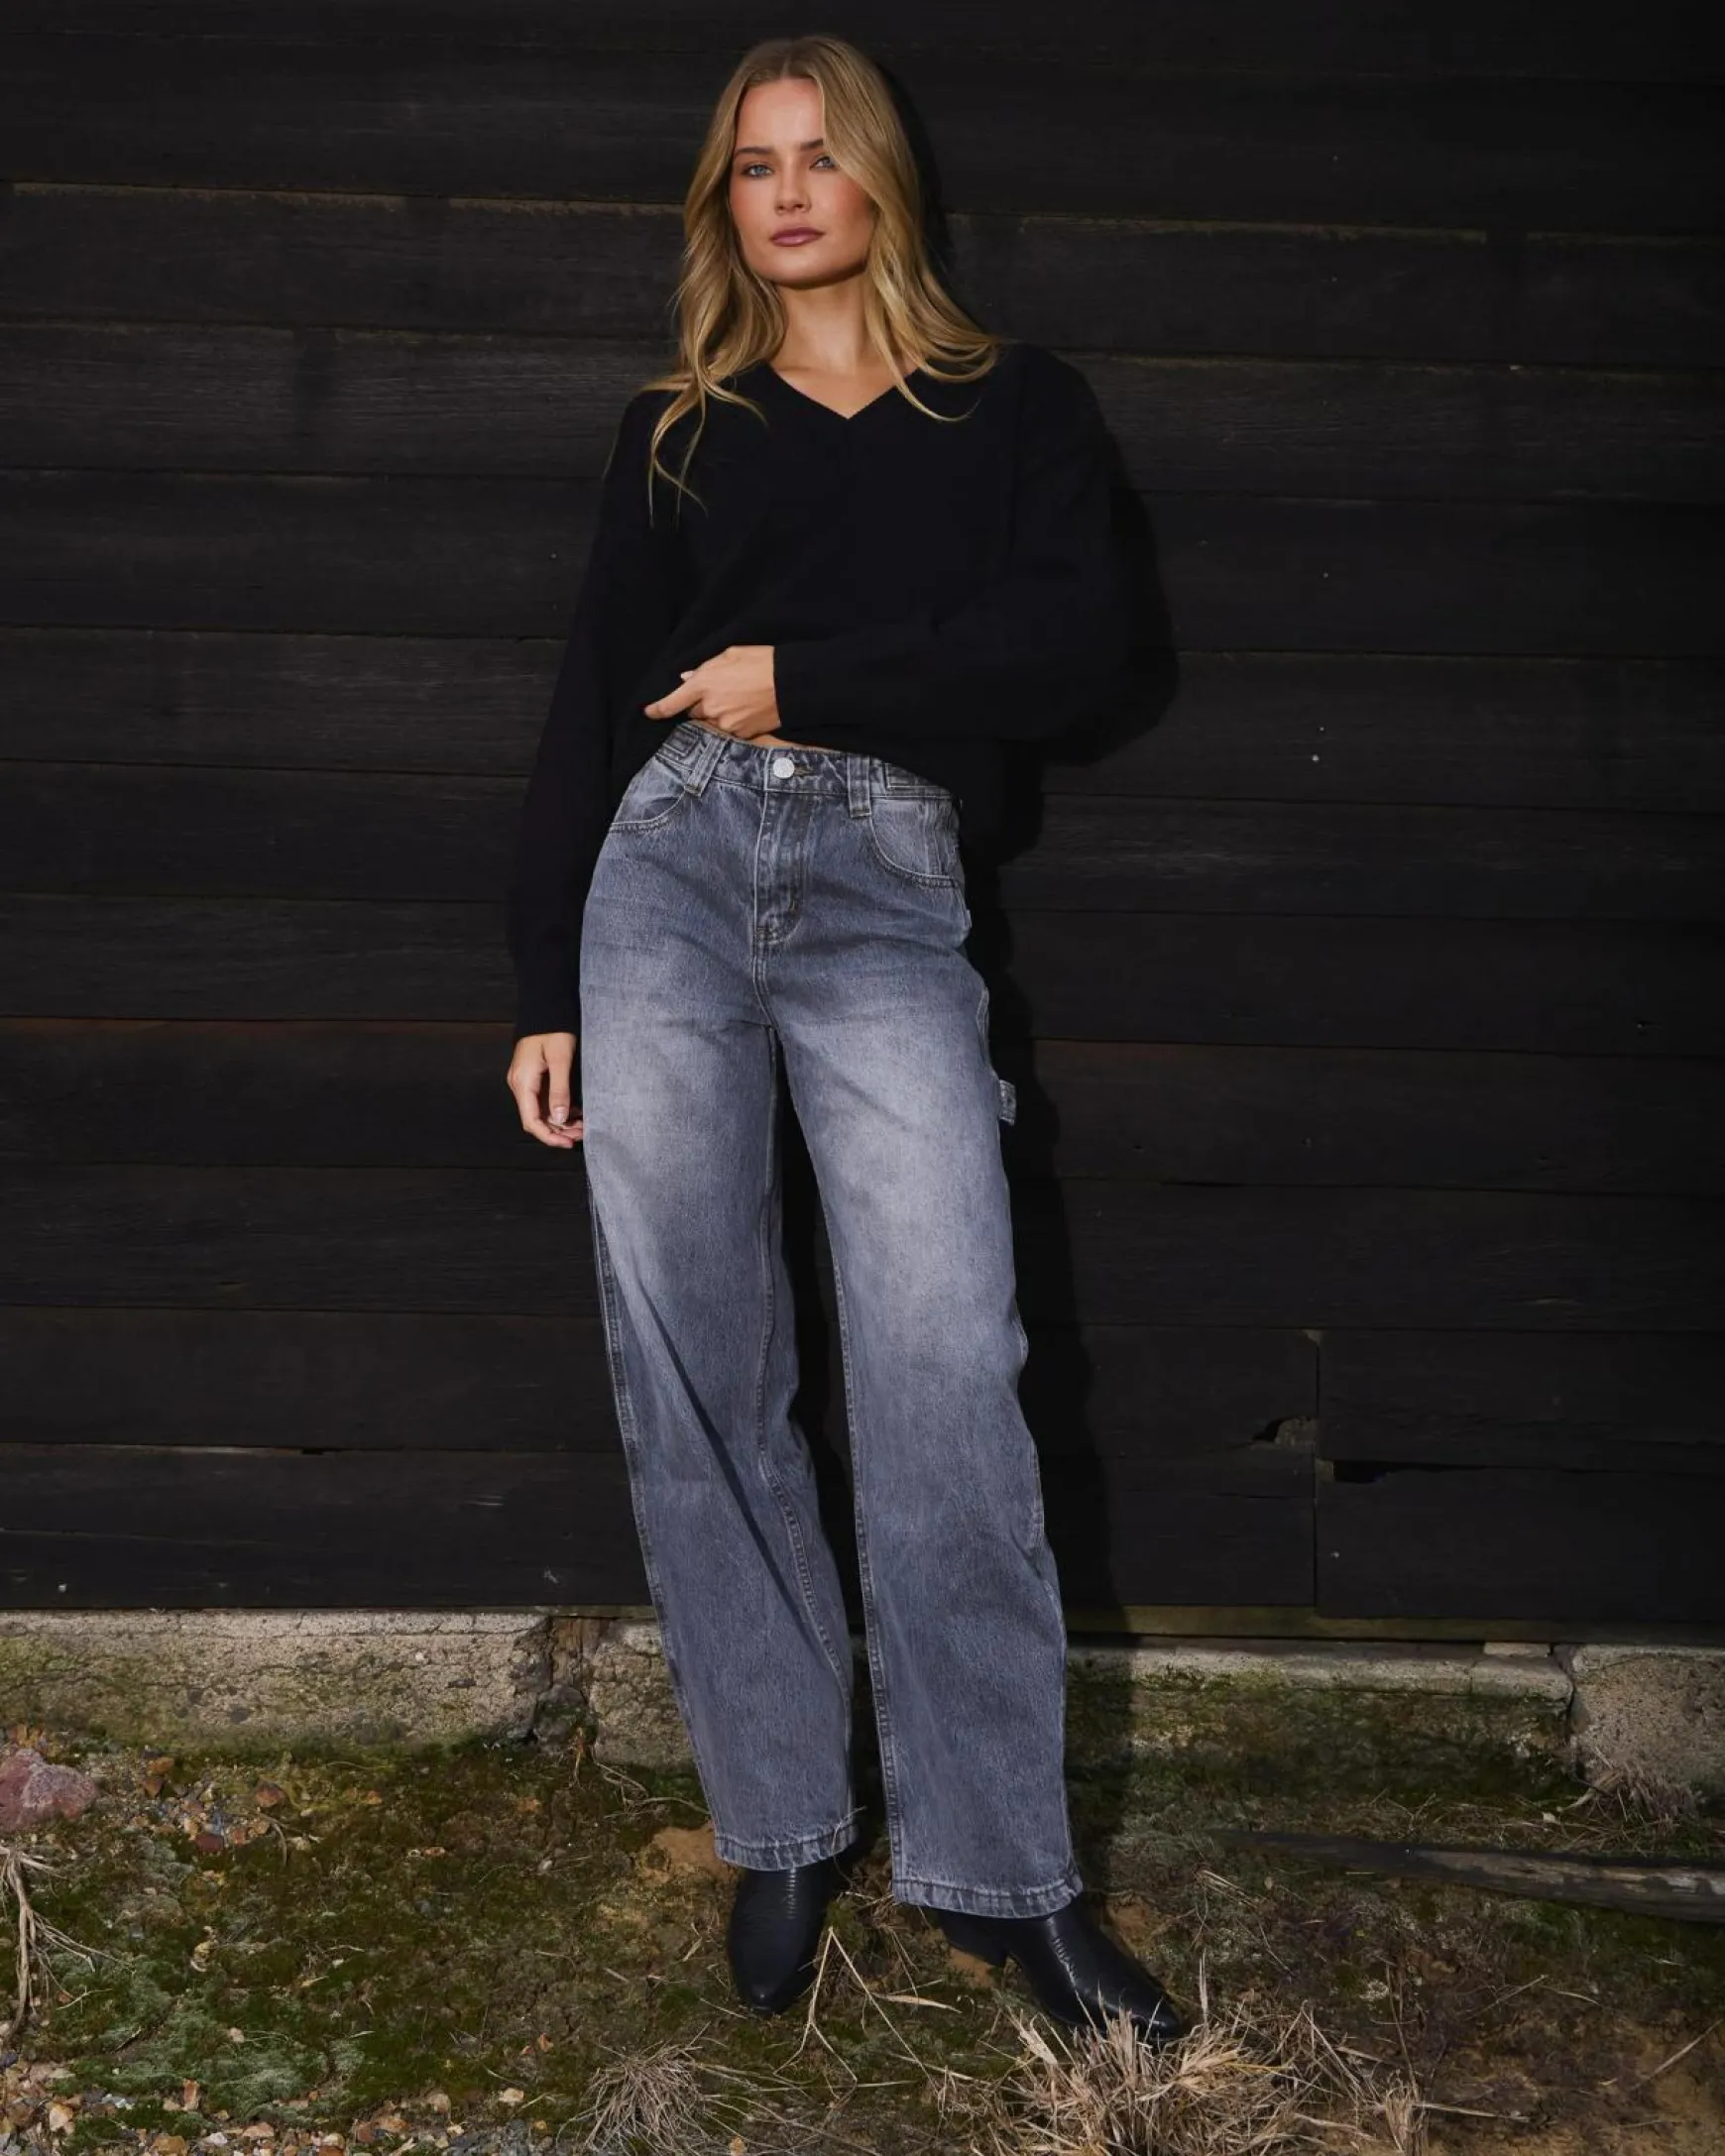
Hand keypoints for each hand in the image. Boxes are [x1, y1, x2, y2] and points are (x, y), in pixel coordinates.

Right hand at [508, 1030, 581, 1147]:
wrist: (546, 1007)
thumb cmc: (554, 1029)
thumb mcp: (560, 1060)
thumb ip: (560, 1090)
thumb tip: (559, 1118)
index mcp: (523, 1082)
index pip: (531, 1121)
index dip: (549, 1137)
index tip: (569, 1143)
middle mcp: (520, 1084)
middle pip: (536, 1118)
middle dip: (558, 1130)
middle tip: (582, 1134)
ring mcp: (525, 1080)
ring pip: (540, 1111)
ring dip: (560, 1120)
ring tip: (582, 1125)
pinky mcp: (532, 1076)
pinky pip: (543, 1100)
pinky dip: (558, 1108)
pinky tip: (575, 1112)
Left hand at [644, 645, 781, 739]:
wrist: (790, 683)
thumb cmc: (761, 662)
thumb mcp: (730, 655)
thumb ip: (704, 669)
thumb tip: (687, 679)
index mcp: (703, 685)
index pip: (672, 702)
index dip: (658, 709)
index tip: (649, 713)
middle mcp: (710, 707)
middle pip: (694, 713)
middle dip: (701, 704)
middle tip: (721, 691)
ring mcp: (725, 723)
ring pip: (712, 722)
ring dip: (718, 713)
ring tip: (739, 698)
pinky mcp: (740, 734)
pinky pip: (729, 730)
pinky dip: (733, 721)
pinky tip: (748, 708)